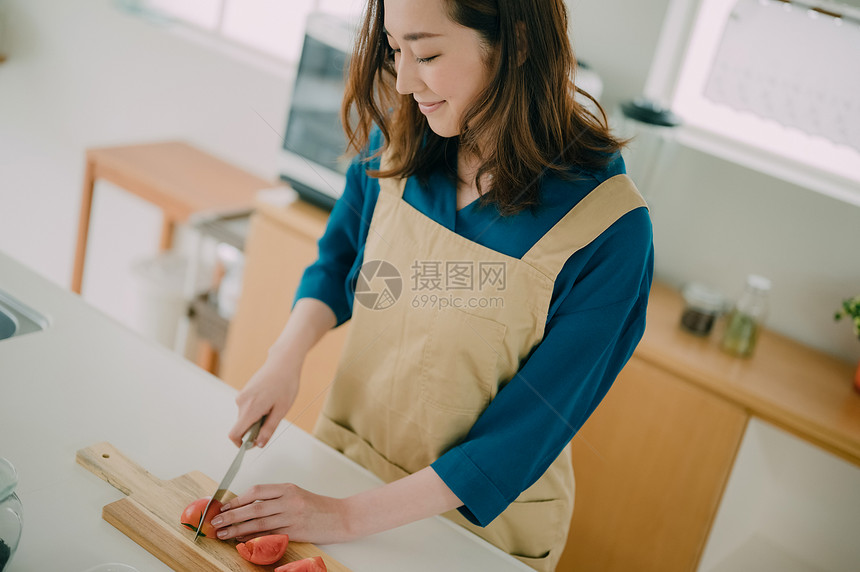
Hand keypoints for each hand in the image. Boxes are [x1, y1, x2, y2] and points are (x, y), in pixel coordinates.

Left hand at [211, 484, 355, 544]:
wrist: (342, 517)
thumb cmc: (319, 507)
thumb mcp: (297, 495)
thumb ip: (276, 498)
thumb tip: (248, 506)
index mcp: (288, 488)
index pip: (257, 491)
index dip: (238, 499)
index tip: (224, 506)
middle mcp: (289, 501)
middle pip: (254, 507)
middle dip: (231, 515)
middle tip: (216, 521)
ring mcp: (292, 517)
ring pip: (258, 522)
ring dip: (237, 528)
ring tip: (223, 533)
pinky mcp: (295, 532)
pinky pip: (269, 535)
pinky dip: (253, 538)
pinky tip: (242, 540)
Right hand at [228, 360, 299, 447]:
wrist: (283, 362)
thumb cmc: (285, 383)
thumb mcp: (281, 410)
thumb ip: (269, 429)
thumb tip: (259, 444)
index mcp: (249, 408)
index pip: (234, 434)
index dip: (241, 444)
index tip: (254, 444)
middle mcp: (241, 402)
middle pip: (242, 426)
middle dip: (255, 429)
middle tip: (273, 418)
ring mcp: (241, 396)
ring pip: (245, 417)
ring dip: (257, 419)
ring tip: (273, 406)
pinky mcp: (244, 392)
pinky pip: (247, 408)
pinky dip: (257, 410)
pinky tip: (270, 400)